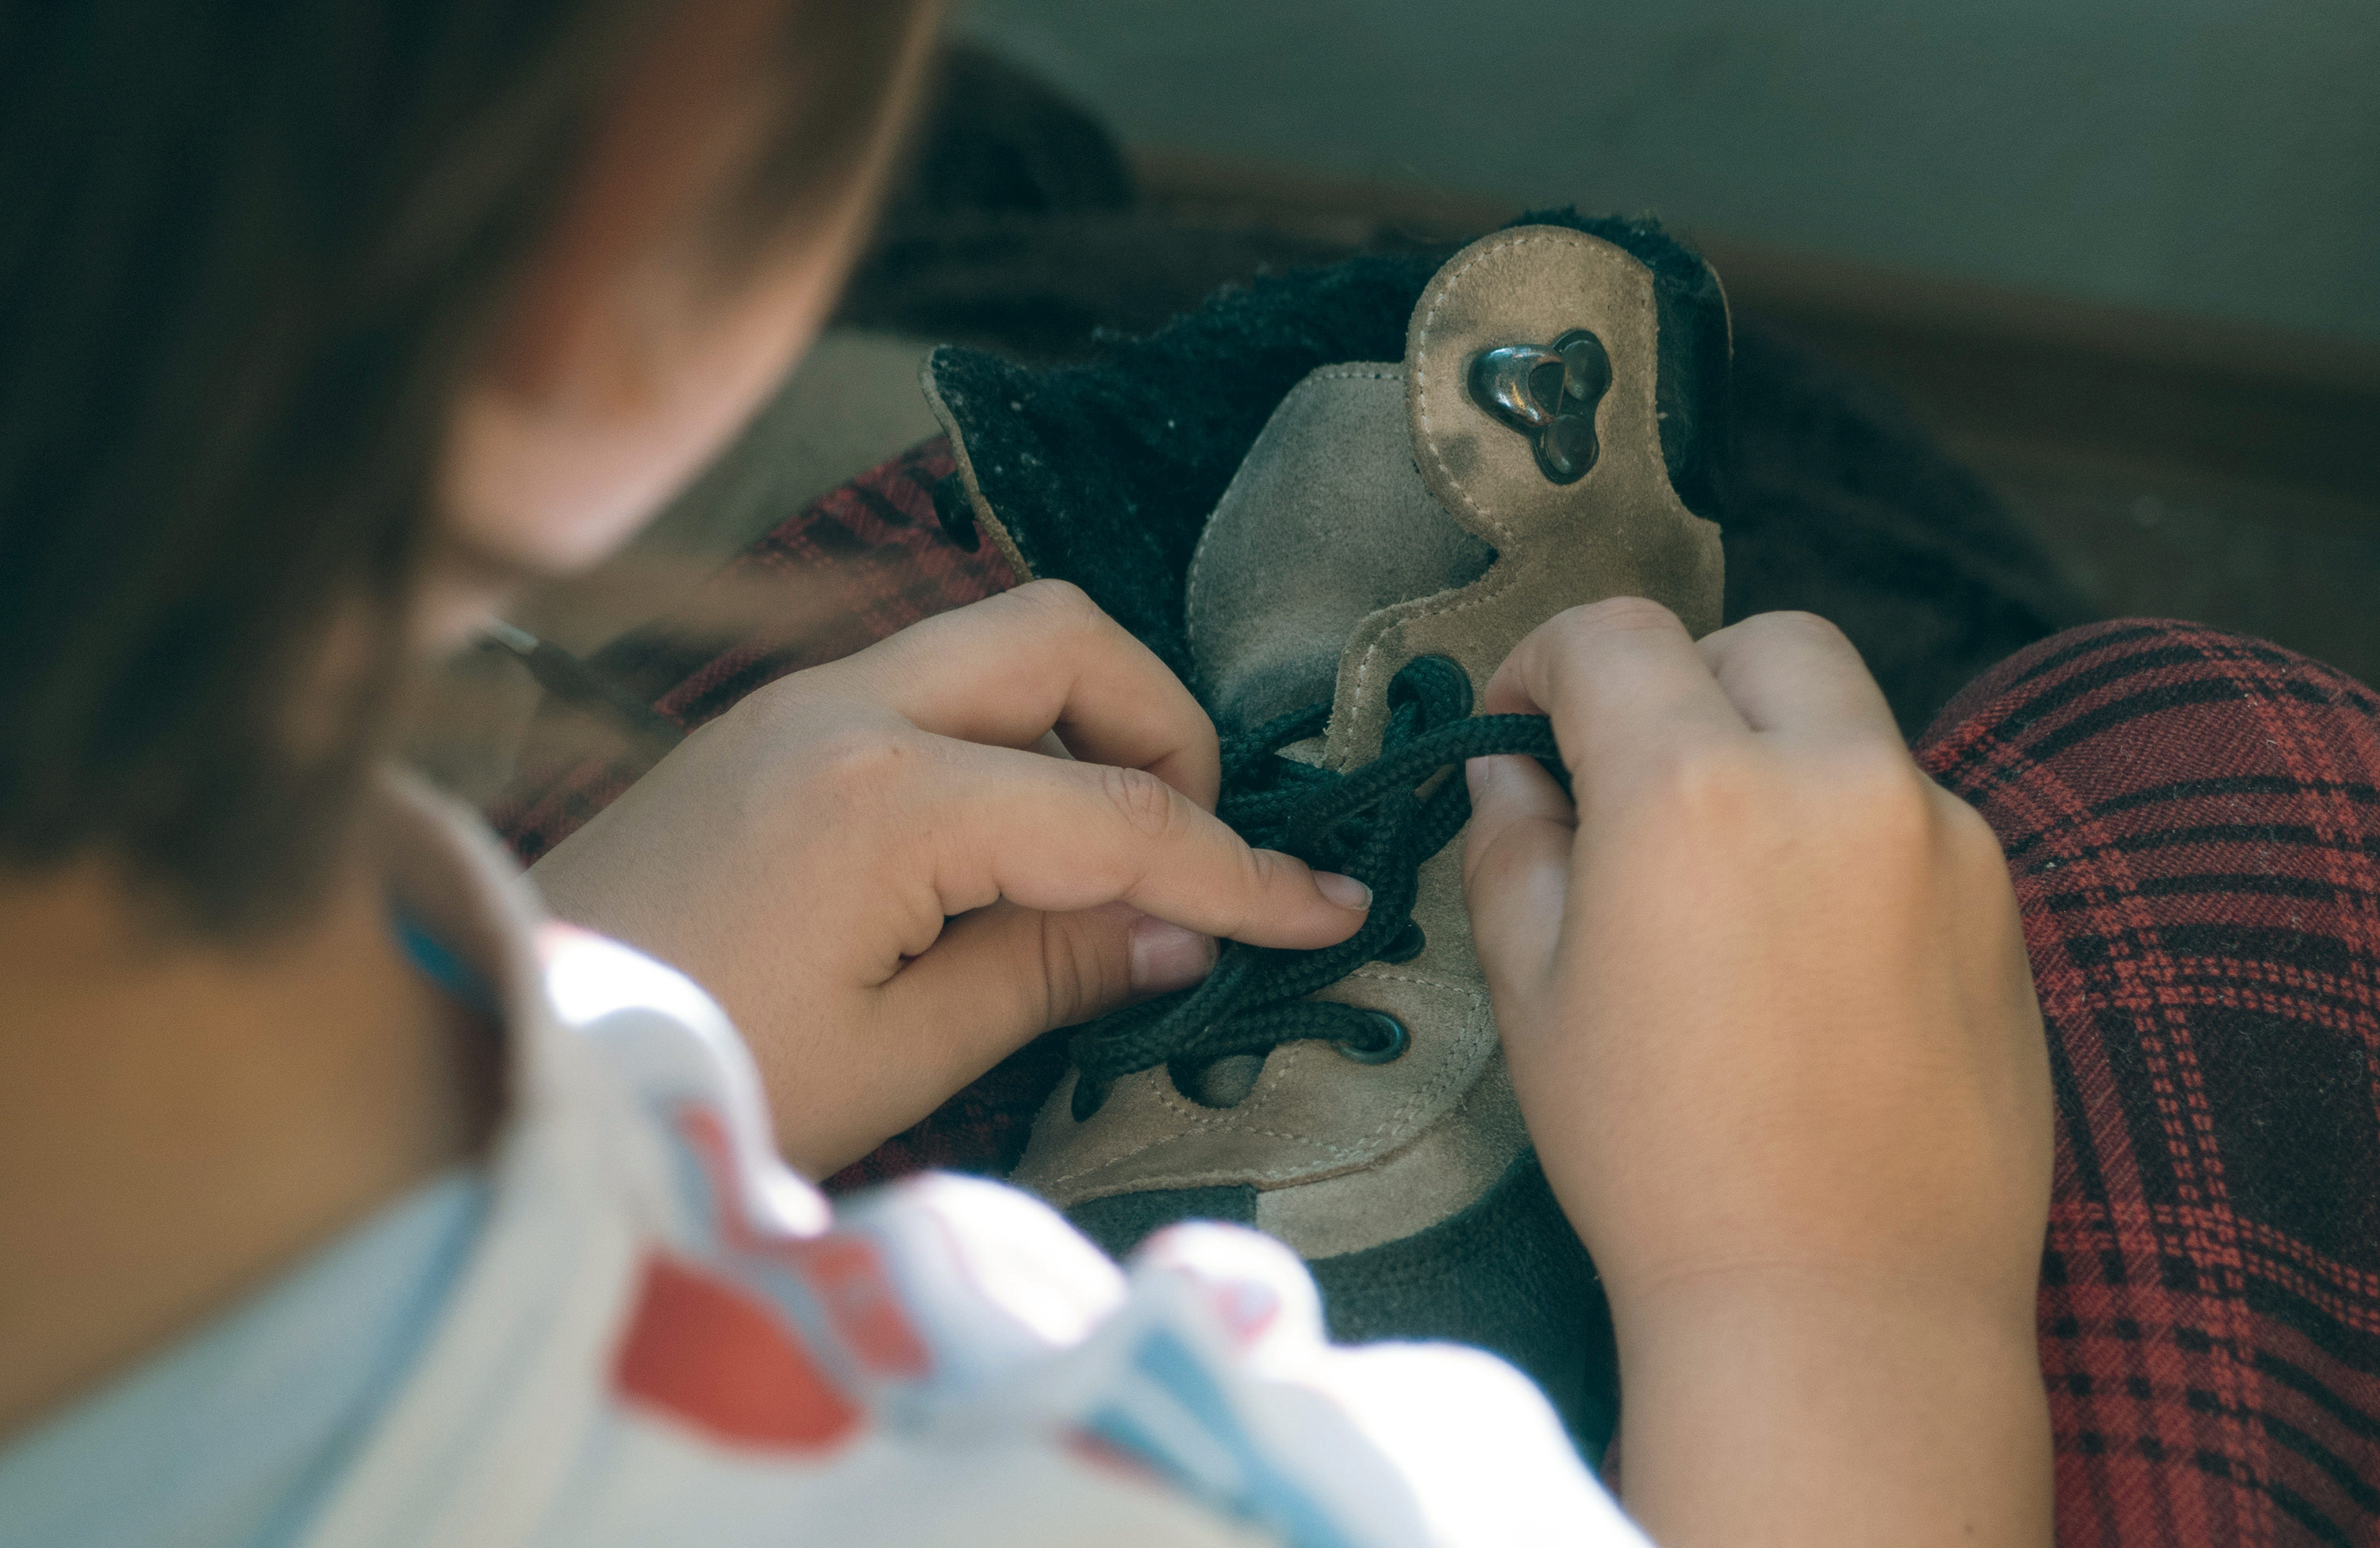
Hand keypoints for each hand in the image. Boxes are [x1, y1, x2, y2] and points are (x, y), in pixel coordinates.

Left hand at [530, 581, 1367, 1175]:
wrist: (497, 1058)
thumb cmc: (691, 1082)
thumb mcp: (898, 1060)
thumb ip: (1054, 971)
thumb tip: (1189, 931)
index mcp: (882, 798)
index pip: (1119, 812)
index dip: (1240, 870)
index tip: (1330, 909)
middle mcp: (841, 706)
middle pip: (1063, 637)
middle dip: (1162, 730)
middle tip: (1185, 857)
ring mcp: (793, 701)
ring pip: (997, 642)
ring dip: (1085, 722)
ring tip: (1104, 858)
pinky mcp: (767, 726)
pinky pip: (930, 685)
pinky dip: (1008, 738)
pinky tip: (1008, 847)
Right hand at [1461, 599, 2051, 1546]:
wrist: (1842, 1308)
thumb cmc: (1659, 1162)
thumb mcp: (1535, 995)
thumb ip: (1513, 848)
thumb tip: (1516, 774)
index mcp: (1694, 789)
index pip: (1613, 636)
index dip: (1544, 660)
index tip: (1523, 724)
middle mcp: (1836, 779)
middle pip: (1762, 645)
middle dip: (1683, 681)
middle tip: (1631, 782)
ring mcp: (1943, 837)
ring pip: (1848, 728)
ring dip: (1775, 760)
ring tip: (1725, 890)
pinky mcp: (2004, 906)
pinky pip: (1911, 817)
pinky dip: (1847, 837)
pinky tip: (1810, 956)